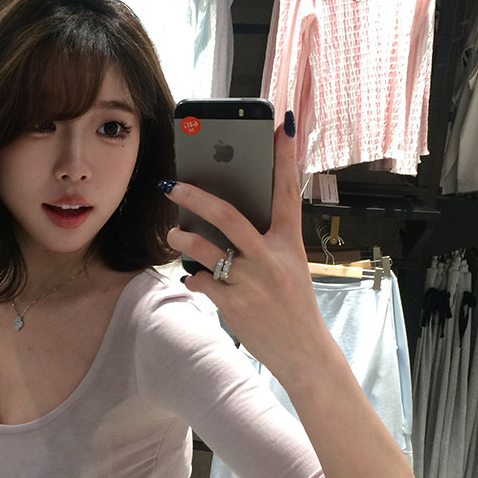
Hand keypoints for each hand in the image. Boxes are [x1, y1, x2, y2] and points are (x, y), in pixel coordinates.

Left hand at [165, 121, 323, 378]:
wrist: (304, 353)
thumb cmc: (293, 305)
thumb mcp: (290, 266)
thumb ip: (265, 242)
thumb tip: (224, 218)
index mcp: (290, 243)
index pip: (288, 190)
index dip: (285, 156)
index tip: (282, 124)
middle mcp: (271, 258)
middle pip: (228, 216)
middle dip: (196, 196)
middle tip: (173, 183)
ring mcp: (252, 282)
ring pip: (204, 249)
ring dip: (182, 238)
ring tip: (174, 232)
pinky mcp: (234, 306)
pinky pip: (201, 281)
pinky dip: (194, 278)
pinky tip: (196, 279)